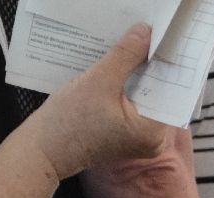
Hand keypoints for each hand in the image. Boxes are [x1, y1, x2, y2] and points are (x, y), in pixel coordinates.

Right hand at [25, 24, 168, 181]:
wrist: (43, 149)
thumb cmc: (70, 120)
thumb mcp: (100, 80)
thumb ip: (126, 55)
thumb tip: (146, 33)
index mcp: (155, 132)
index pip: (170, 93)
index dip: (165, 67)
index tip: (159, 45)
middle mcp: (154, 141)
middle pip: (158, 97)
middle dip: (150, 72)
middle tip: (144, 44)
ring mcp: (140, 142)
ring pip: (145, 102)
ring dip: (137, 80)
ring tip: (131, 56)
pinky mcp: (126, 139)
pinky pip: (134, 109)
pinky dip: (128, 93)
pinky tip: (119, 75)